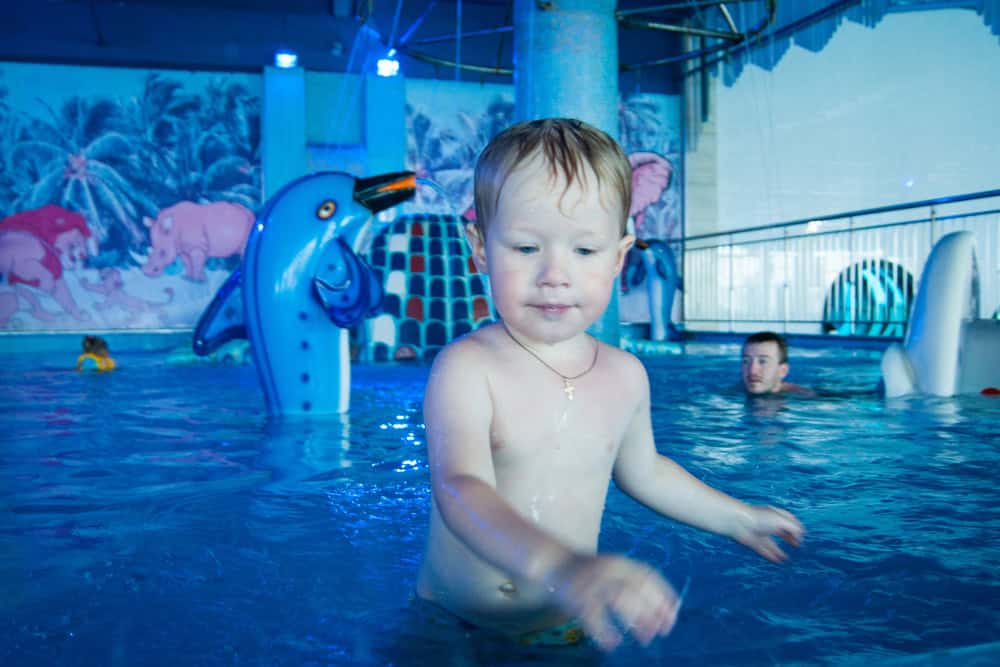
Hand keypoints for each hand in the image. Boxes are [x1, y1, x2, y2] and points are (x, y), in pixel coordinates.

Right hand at [547, 553, 678, 651]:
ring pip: (620, 600)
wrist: (554, 562)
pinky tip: (613, 643)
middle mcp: (608, 569)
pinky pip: (594, 616)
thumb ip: (634, 583)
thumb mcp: (614, 571)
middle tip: (662, 631)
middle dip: (654, 610)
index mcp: (620, 563)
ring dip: (636, 620)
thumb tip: (666, 606)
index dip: (663, 594)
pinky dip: (604, 632)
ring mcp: (592, 582)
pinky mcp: (577, 596)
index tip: (673, 614)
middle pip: (637, 589)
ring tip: (646, 638)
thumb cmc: (590, 571)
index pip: (648, 576)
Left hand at [733, 506, 804, 562]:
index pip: (788, 518)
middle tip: (798, 545)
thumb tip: (800, 535)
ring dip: (779, 551)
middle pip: (781, 531)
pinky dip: (771, 556)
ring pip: (771, 544)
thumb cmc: (759, 518)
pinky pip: (764, 551)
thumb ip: (792, 528)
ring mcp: (759, 533)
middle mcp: (767, 523)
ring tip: (787, 559)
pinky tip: (778, 561)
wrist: (738, 522)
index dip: (796, 526)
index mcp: (774, 514)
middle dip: (790, 538)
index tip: (803, 534)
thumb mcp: (781, 521)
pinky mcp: (753, 542)